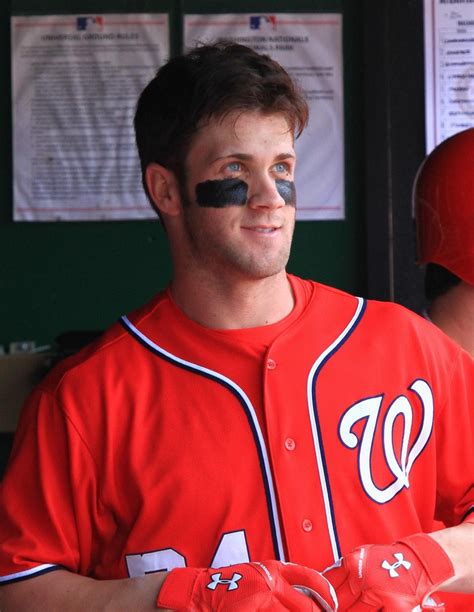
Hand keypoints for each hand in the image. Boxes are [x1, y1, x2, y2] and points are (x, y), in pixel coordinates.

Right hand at [156, 560, 337, 610]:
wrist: (198, 594)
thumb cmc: (229, 588)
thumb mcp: (258, 577)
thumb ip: (280, 585)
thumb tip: (308, 601)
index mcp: (274, 569)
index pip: (312, 579)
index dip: (327, 595)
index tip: (334, 606)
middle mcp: (271, 581)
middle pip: (308, 607)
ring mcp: (262, 599)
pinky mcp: (253, 611)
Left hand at [323, 533, 454, 610]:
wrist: (418, 562)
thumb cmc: (385, 561)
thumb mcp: (360, 557)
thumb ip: (343, 572)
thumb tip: (322, 587)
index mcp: (353, 564)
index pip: (328, 586)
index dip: (321, 599)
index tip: (316, 606)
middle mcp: (365, 579)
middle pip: (338, 605)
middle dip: (331, 610)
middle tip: (323, 611)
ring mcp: (380, 595)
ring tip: (344, 611)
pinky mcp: (396, 609)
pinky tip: (368, 611)